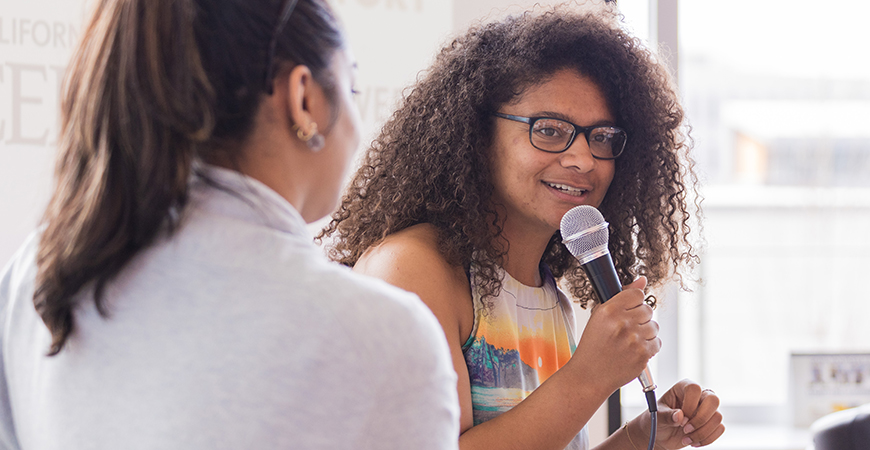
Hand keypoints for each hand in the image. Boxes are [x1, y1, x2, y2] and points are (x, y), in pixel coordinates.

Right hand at [571, 277, 660, 391]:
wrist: (589, 375)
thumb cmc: (593, 346)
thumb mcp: (599, 317)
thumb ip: (622, 296)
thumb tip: (642, 280)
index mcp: (609, 310)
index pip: (637, 294)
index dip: (634, 303)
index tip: (628, 310)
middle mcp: (622, 323)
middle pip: (648, 310)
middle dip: (640, 319)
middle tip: (626, 329)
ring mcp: (634, 340)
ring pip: (654, 327)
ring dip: (645, 333)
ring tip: (629, 341)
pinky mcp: (643, 355)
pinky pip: (657, 343)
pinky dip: (649, 347)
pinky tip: (634, 350)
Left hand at [629, 379, 724, 448]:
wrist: (662, 435)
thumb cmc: (658, 420)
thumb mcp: (657, 417)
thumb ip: (666, 416)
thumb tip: (679, 416)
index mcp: (683, 388)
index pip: (694, 389)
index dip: (689, 405)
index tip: (680, 419)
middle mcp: (698, 395)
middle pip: (713, 400)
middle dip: (700, 419)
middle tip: (685, 429)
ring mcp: (707, 409)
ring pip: (717, 416)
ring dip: (701, 432)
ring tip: (686, 439)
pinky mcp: (712, 422)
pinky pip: (719, 428)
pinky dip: (707, 439)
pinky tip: (693, 442)